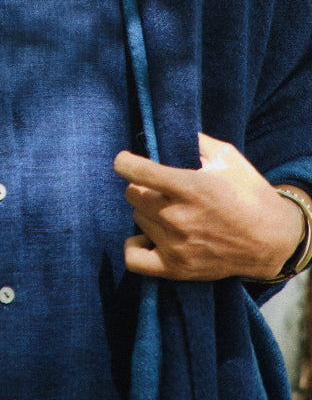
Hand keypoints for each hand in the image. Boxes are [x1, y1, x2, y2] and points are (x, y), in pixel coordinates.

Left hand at [113, 133, 304, 280]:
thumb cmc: (249, 193)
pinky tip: (148, 236)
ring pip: (137, 218)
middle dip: (142, 186)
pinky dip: (135, 246)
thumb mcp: (227, 156)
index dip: (125, 162)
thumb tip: (165, 131)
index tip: (126, 161)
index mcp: (191, 187)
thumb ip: (194, 141)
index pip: (136, 171)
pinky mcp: (177, 268)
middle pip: (132, 194)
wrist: (273, 240)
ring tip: (169, 210)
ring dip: (147, 212)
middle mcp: (180, 217)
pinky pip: (133, 258)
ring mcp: (177, 245)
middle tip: (160, 187)